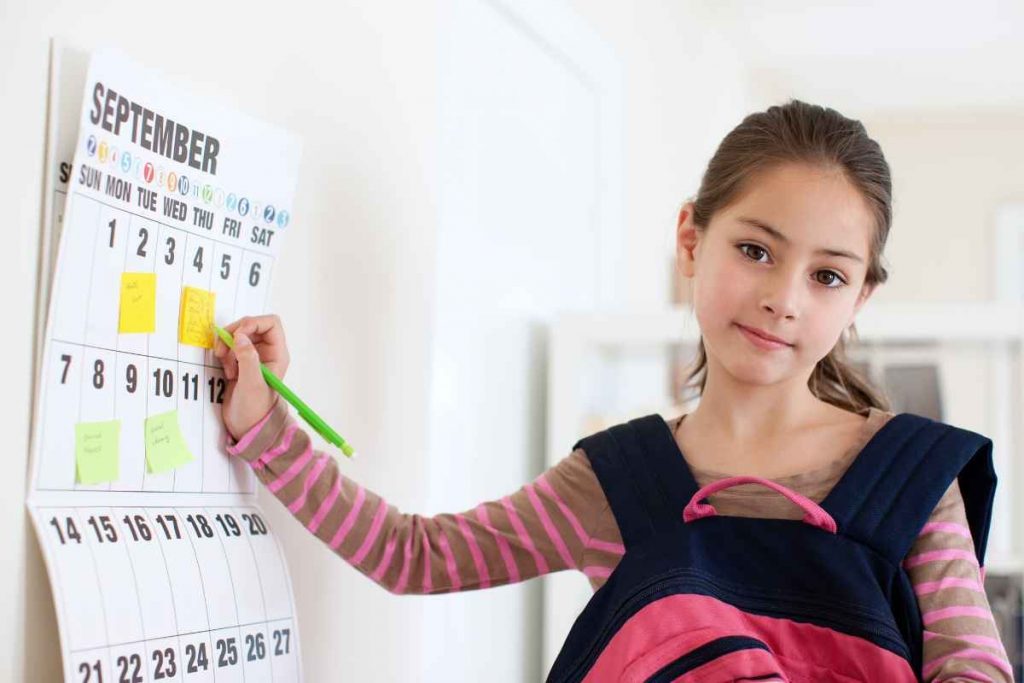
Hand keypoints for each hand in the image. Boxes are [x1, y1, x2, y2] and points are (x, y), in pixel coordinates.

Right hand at [212, 314, 290, 440]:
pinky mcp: (240, 362)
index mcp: (278, 354)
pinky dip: (224, 354)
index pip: (271, 323)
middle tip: (223, 352)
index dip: (252, 323)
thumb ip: (248, 358)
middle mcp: (268, 352)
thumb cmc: (254, 409)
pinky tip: (227, 372)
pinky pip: (230, 346)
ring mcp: (253, 356)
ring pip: (238, 335)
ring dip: (227, 347)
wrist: (246, 427)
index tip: (237, 337)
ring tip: (228, 368)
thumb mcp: (251, 384)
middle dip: (234, 335)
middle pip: (251, 326)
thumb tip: (240, 336)